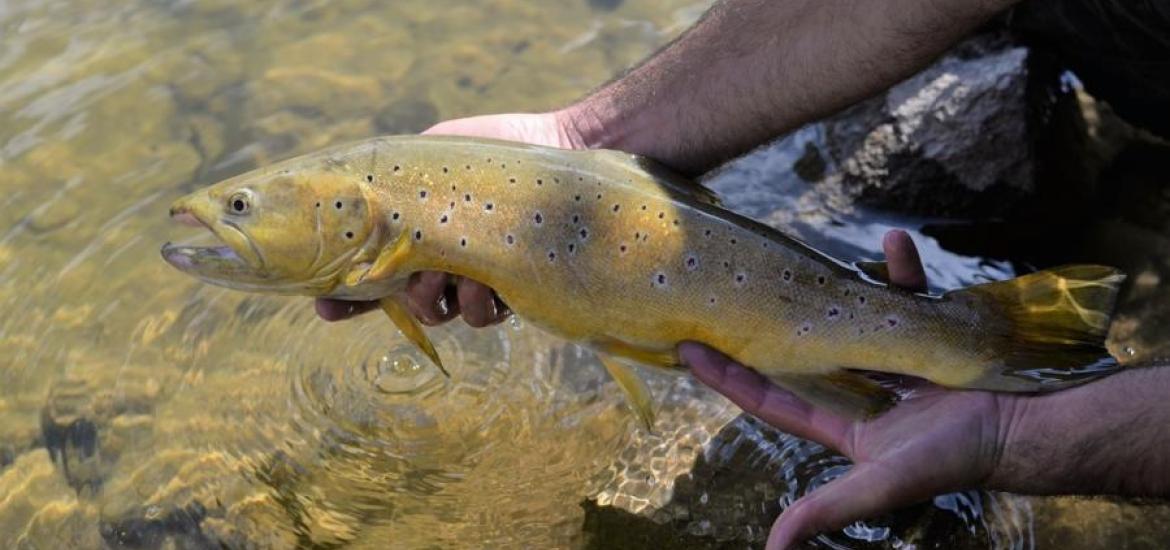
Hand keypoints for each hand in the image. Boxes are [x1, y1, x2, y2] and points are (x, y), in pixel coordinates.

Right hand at [316, 111, 585, 325]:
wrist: (553, 148)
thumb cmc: (485, 149)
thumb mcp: (424, 155)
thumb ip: (387, 185)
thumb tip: (350, 208)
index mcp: (412, 238)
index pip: (368, 275)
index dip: (343, 298)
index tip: (322, 305)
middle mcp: (440, 263)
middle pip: (402, 302)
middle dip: (398, 296)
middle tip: (412, 274)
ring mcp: (474, 279)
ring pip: (440, 314)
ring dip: (436, 300)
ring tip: (451, 273)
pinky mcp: (510, 287)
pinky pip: (482, 316)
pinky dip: (478, 302)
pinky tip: (485, 278)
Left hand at [680, 230, 1021, 548]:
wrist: (1019, 428)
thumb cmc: (951, 460)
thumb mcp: (881, 484)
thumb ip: (827, 509)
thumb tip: (775, 547)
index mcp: (840, 423)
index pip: (768, 398)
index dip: (729, 377)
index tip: (688, 350)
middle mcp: (857, 388)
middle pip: (795, 351)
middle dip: (759, 325)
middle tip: (718, 294)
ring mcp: (889, 357)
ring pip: (843, 316)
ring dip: (823, 290)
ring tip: (788, 262)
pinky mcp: (924, 333)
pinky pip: (906, 293)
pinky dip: (901, 269)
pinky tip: (895, 242)